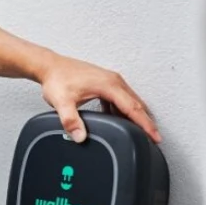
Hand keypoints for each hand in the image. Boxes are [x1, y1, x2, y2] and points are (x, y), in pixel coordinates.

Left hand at [37, 53, 160, 144]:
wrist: (50, 66)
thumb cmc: (57, 79)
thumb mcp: (62, 102)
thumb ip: (71, 121)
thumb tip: (80, 136)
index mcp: (109, 85)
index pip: (133, 108)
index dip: (146, 124)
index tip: (155, 136)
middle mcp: (113, 81)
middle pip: (137, 104)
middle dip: (146, 122)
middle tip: (153, 138)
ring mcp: (110, 80)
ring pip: (131, 100)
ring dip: (136, 115)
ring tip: (140, 131)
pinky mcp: (105, 82)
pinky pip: (121, 98)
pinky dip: (125, 110)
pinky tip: (119, 119)